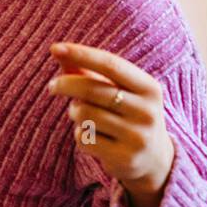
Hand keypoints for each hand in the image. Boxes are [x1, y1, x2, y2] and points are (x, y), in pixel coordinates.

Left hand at [47, 42, 175, 206]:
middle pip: (91, 90)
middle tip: (52, 86)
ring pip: (84, 114)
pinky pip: (83, 138)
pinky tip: (93, 138)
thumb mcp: (116, 90)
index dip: (81, 54)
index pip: (111, 64)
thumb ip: (87, 72)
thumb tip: (57, 51)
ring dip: (75, 113)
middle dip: (64, 84)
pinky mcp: (124, 158)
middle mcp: (147, 111)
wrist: (154, 159)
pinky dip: (80, 135)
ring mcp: (138, 136)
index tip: (55, 48)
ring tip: (85, 117)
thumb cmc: (126, 114)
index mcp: (149, 88)